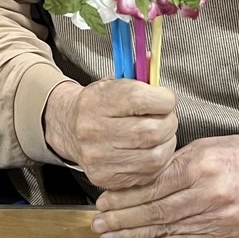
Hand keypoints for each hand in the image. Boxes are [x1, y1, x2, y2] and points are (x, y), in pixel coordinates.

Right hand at [43, 79, 176, 189]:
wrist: (68, 128)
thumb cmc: (98, 103)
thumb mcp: (114, 82)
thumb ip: (138, 74)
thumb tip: (153, 59)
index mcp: (97, 101)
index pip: (140, 99)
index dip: (164, 99)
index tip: (167, 98)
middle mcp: (94, 131)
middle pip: (150, 131)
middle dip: (169, 123)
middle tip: (167, 118)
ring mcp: (99, 158)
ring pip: (154, 156)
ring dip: (167, 144)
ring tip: (161, 135)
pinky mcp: (106, 178)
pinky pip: (148, 174)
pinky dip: (158, 162)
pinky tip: (151, 150)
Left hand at [92, 133, 238, 237]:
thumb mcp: (207, 147)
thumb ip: (174, 163)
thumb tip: (139, 179)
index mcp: (201, 165)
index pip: (152, 185)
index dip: (125, 196)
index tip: (104, 202)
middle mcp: (208, 193)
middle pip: (155, 209)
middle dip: (122, 218)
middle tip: (98, 224)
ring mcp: (218, 217)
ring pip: (167, 229)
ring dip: (134, 235)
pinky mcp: (226, 235)